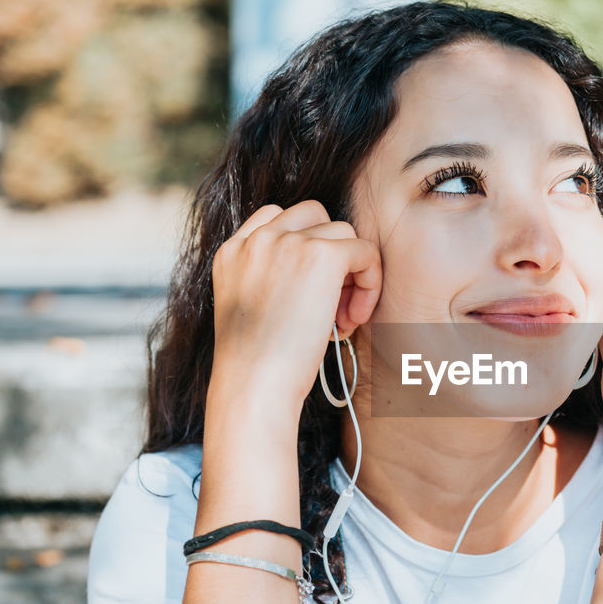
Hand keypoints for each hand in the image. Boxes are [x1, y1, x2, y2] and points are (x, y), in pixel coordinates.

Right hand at [209, 200, 382, 416]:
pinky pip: (365, 250)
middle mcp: (256, 239)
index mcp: (232, 251)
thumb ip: (271, 280)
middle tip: (333, 303)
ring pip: (343, 233)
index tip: (309, 291)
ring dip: (352, 273)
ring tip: (343, 319)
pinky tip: (353, 319)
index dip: (304, 247)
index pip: (276, 218)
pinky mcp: (322, 256)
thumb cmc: (256, 367)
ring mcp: (287, 243)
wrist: (254, 387)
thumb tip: (316, 277)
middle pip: (314, 215)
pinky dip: (370, 282)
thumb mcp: (251, 311)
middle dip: (331, 253)